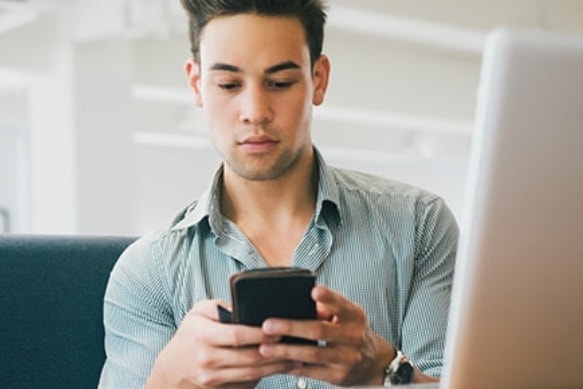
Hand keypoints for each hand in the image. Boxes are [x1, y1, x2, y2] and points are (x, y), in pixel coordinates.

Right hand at [146, 299, 298, 388]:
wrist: (172, 371)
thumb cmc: (189, 335)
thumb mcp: (197, 313)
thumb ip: (220, 306)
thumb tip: (246, 307)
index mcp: (203, 336)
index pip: (237, 335)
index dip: (261, 334)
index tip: (280, 328)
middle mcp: (208, 359)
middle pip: (249, 357)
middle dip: (276, 351)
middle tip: (297, 342)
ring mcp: (214, 378)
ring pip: (252, 373)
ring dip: (277, 366)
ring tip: (296, 356)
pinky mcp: (221, 388)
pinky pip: (248, 383)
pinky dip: (267, 375)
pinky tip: (281, 367)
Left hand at [258, 285, 395, 385]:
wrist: (374, 362)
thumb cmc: (351, 330)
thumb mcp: (347, 315)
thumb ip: (325, 308)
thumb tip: (293, 300)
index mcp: (354, 315)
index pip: (341, 304)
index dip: (328, 298)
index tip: (313, 292)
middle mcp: (353, 336)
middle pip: (320, 330)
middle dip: (292, 327)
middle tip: (268, 325)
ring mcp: (347, 358)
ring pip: (313, 354)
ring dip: (286, 351)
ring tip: (265, 348)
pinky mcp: (338, 375)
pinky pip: (311, 372)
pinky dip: (291, 367)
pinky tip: (275, 363)